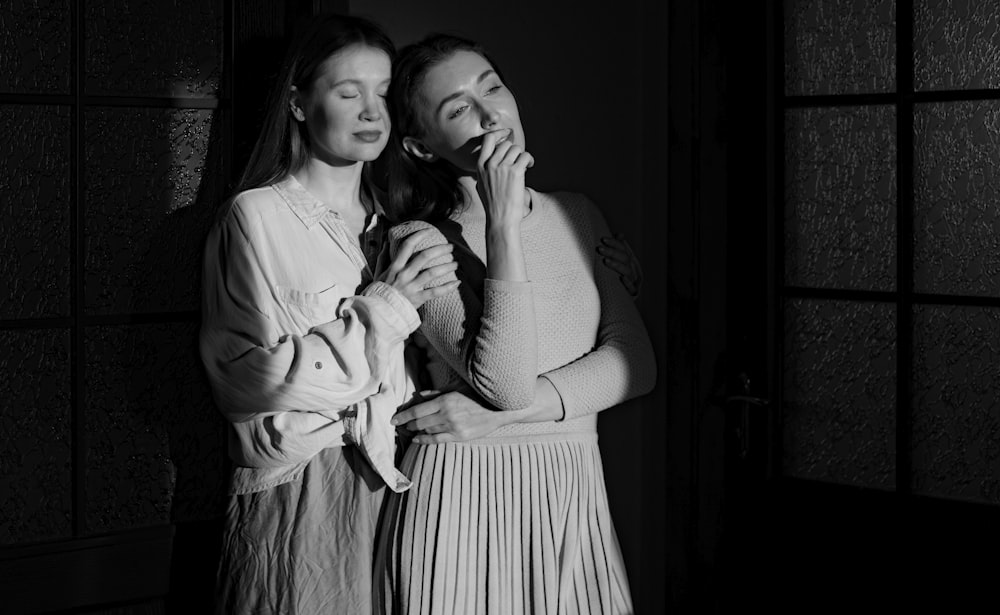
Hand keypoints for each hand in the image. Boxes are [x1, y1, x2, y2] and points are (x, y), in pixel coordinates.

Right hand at [380, 228, 459, 308]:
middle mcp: (404, 275)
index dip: (420, 235)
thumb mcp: (378, 273)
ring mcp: (411, 287)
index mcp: (395, 267)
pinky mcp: (417, 299)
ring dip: (447, 266)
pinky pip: (435, 292)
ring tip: (456, 263)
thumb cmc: (379, 292)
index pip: (407, 246)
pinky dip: (448, 287)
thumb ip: (383, 257)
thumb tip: (387, 242)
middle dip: (440, 249)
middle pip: (425, 256)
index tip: (430, 230)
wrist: (378, 313)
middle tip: (450, 247)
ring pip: (432, 273)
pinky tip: (457, 282)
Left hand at [391, 390, 510, 443]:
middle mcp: (447, 414)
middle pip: (419, 422)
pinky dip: (425, 440)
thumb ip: (436, 393)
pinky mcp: (460, 436)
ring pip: (427, 431)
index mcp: (445, 400)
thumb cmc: (477, 395)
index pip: (417, 410)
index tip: (393, 419)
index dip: (403, 415)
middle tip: (400, 425)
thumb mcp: (456, 388)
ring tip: (409, 430)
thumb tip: (419, 395)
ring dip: (416, 431)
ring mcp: (453, 427)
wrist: (499, 408)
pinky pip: (437, 440)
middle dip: (408, 424)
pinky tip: (417, 439)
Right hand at [475, 128, 533, 226]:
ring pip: (517, 149)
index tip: (506, 134)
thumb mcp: (481, 185)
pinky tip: (529, 166)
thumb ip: (484, 171)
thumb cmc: (493, 205)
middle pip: (506, 144)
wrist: (501, 218)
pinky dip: (530, 160)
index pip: (488, 140)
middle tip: (518, 159)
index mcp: (480, 166)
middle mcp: (490, 164)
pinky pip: (526, 156)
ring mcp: (503, 167)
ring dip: (522, 155)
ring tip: (525, 165)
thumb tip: (491, 160)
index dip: (499, 134)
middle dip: (514, 150)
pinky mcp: (516, 172)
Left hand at [598, 233, 642, 298]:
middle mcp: (633, 270)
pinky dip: (627, 284)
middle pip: (625, 259)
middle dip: (612, 252)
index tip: (603, 239)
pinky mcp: (632, 294)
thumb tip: (620, 234)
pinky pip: (632, 290)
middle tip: (599, 249)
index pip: (623, 249)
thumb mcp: (614, 262)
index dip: (615, 244)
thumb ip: (616, 248)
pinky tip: (621, 278)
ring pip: (627, 272)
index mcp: (629, 261)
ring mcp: (633, 281)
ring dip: (617, 266)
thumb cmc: (612, 277)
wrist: (615, 300)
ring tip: (605, 261)